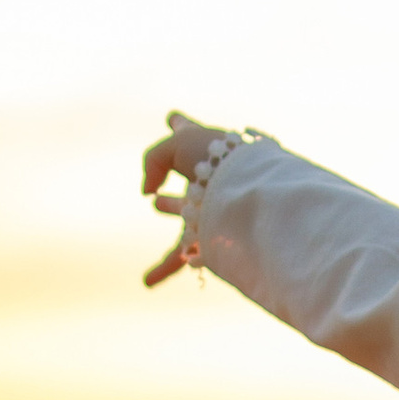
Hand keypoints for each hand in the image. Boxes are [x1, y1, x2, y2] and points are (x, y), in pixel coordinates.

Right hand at [141, 112, 226, 286]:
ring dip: (174, 207)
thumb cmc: (217, 161)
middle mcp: (216, 178)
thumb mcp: (176, 146)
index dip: (180, 124)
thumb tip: (149, 193)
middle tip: (167, 164)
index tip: (173, 117)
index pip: (189, 132)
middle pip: (192, 171)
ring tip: (158, 204)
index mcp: (209, 149)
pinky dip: (166, 268)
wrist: (250, 190)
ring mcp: (217, 209)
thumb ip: (154, 161)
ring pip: (190, 211)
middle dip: (175, 169)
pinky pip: (186, 256)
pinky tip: (147, 282)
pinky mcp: (215, 240)